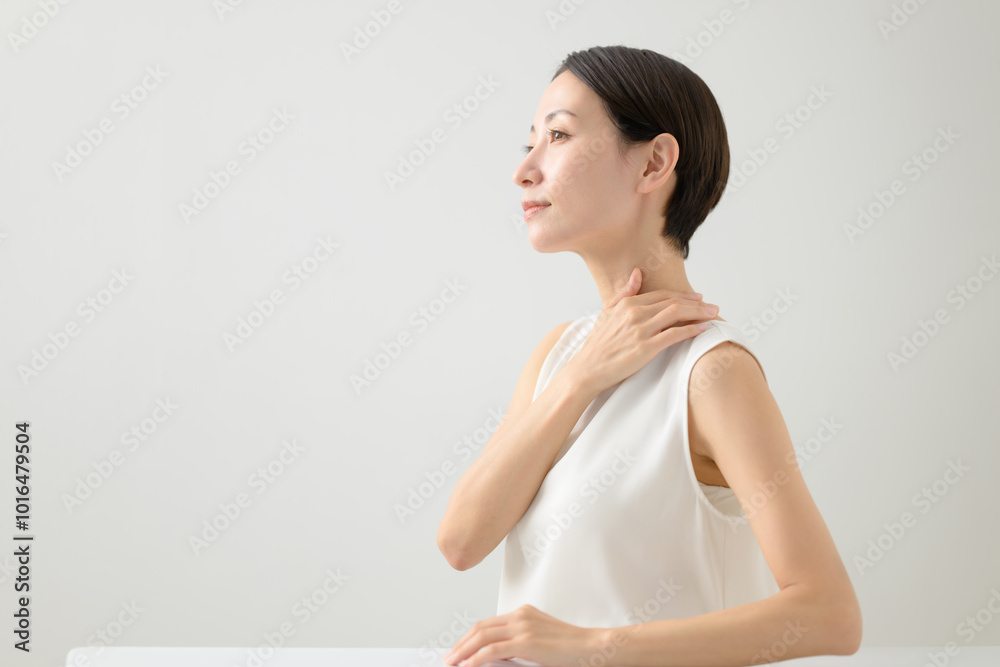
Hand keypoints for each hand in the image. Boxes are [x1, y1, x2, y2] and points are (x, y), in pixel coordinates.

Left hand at [442, 604, 612, 666]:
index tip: (459, 649)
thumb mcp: (542, 640)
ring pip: (482, 637)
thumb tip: (497, 656)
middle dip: (461, 644)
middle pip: (480, 627)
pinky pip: (492, 650)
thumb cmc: (572, 648)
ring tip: (454, 663)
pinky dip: (476, 658)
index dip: (469, 637)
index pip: (488, 623)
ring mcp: (523, 626)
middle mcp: (520, 615)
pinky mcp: (526, 641)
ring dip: (464, 651)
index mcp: (523, 613)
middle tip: (450, 658)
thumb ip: (520, 642)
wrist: (592, 646)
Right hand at [568, 266, 717, 394]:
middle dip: (696, 303)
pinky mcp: (646, 348)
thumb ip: (625, 293)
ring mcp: (641, 330)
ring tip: (713, 315)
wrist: (587, 369)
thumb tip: (637, 273)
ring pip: (677, 315)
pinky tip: (702, 329)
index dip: (683, 295)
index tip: (698, 297)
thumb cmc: (598, 344)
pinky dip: (691, 330)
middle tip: (713, 306)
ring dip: (699, 313)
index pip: (662, 295)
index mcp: (627, 304)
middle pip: (673, 303)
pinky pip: (675, 335)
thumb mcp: (607, 312)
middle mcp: (635, 313)